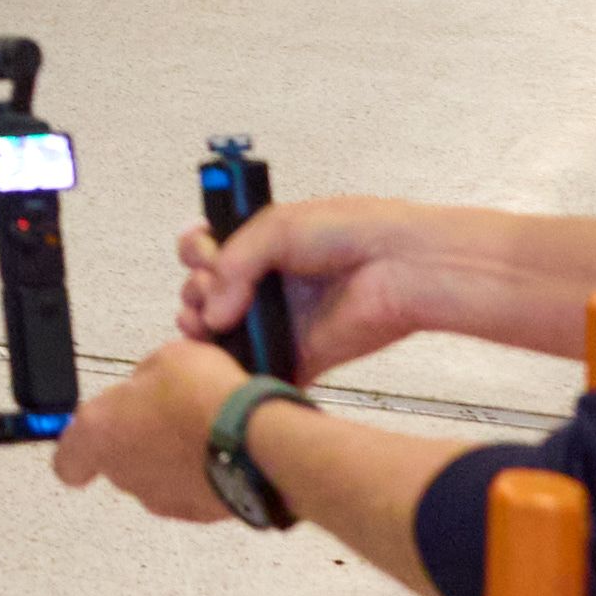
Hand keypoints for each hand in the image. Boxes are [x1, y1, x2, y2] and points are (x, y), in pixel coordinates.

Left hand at [55, 338, 244, 521]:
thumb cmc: (207, 399)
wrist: (258, 441)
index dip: (76, 447)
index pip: (66, 459)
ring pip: (152, 476)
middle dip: (135, 438)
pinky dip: (197, 473)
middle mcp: (123, 472)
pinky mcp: (195, 512)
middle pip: (116, 461)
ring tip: (198, 427)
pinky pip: (187, 490)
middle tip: (161, 412)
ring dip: (168, 457)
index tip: (86, 435)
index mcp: (101, 432)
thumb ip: (144, 380)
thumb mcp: (166, 359)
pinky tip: (218, 448)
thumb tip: (150, 387)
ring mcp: (159, 496)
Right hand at [177, 196, 595, 370]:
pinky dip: (238, 369)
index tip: (201, 256)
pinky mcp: (299, 355)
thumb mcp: (277, 226)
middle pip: (207, 292)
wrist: (401, 266)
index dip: (197, 254)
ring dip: (204, 330)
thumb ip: (233, 262)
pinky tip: (225, 358)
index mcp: (264, 243)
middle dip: (194, 291)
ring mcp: (282, 320)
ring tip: (207, 325)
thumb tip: (208, 310)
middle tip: (206, 292)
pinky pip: (260, 369)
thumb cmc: (352, 232)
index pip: (210, 250)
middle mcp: (269, 282)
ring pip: (225, 334)